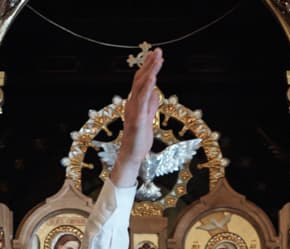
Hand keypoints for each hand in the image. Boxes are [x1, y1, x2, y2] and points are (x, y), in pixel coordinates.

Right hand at [113, 48, 163, 185]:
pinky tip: (152, 78)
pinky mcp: (138, 119)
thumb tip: (156, 92)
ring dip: (150, 71)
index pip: (141, 81)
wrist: (131, 156)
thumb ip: (151, 105)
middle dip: (149, 64)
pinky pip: (142, 101)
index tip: (156, 56)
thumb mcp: (148, 118)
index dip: (148, 68)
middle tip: (158, 51)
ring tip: (157, 59)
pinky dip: (147, 88)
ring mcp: (134, 111)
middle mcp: (132, 104)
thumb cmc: (139, 140)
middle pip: (140, 79)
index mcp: (135, 103)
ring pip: (141, 87)